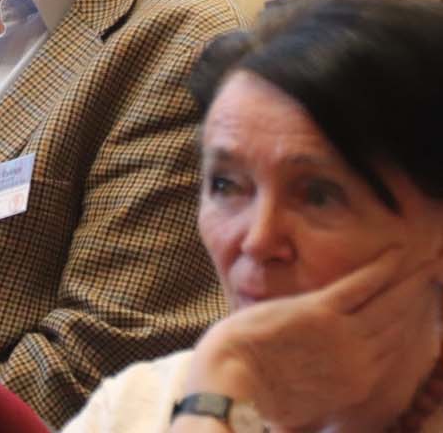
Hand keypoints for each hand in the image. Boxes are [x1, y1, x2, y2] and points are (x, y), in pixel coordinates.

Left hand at [181, 248, 442, 429]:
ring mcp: (342, 336)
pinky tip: (397, 254)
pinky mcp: (319, 312)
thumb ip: (327, 383)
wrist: (231, 382)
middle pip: (399, 326)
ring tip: (421, 265)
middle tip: (427, 279)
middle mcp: (360, 362)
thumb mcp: (305, 400)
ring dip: (407, 282)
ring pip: (388, 305)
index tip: (418, 310)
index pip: (396, 350)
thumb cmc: (256, 390)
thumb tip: (327, 375)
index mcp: (357, 384)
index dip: (409, 327)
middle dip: (416, 301)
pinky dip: (382, 269)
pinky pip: (361, 286)